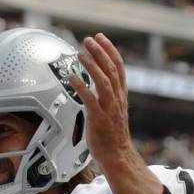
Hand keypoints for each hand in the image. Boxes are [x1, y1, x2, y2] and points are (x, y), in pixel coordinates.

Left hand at [68, 33, 134, 167]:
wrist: (117, 154)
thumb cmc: (112, 135)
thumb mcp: (113, 110)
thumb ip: (108, 96)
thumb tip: (98, 83)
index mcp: (120, 95)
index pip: (119, 67)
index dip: (110, 50)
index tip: (101, 38)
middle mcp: (116, 99)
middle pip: (111, 70)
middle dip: (100, 52)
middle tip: (89, 40)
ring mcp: (109, 108)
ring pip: (103, 81)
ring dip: (91, 65)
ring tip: (81, 53)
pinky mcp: (99, 118)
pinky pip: (90, 99)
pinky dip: (81, 87)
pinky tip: (72, 77)